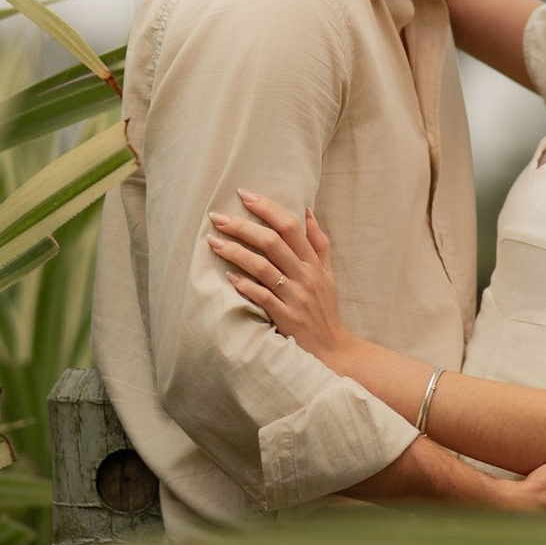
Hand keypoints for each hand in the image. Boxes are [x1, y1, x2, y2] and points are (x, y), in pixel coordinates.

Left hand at [208, 187, 347, 363]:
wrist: (332, 349)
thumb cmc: (324, 309)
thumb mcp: (327, 274)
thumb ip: (319, 242)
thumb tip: (307, 211)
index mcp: (313, 262)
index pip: (290, 226)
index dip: (267, 208)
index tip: (244, 195)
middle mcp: (305, 276)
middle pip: (272, 242)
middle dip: (242, 226)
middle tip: (217, 216)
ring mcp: (295, 296)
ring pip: (263, 267)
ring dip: (236, 252)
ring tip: (213, 241)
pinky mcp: (286, 317)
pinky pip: (262, 297)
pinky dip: (245, 285)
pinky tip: (228, 277)